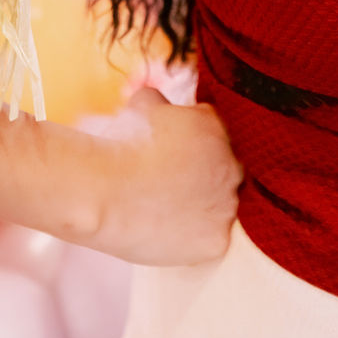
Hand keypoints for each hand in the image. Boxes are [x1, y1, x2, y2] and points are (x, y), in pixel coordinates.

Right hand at [87, 88, 242, 265]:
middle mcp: (230, 164)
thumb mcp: (142, 104)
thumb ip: (159, 100)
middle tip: (175, 186)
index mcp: (215, 126)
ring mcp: (226, 204)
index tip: (177, 158)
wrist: (107, 191)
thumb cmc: (120, 146)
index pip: (215, 134)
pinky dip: (196, 238)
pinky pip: (213, 238)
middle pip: (225, 170)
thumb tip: (154, 97)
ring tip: (170, 212)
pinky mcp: (216, 239)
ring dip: (203, 208)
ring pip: (221, 206)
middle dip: (205, 175)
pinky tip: (173, 234)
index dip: (195, 146)